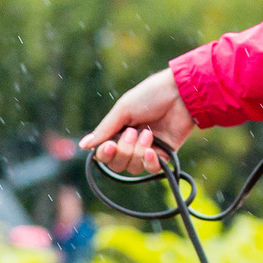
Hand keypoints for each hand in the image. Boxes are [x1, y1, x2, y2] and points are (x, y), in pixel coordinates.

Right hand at [79, 68, 193, 176]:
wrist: (179, 93)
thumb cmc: (150, 96)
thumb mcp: (123, 110)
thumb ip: (104, 130)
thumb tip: (83, 145)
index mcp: (118, 131)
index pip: (104, 154)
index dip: (105, 154)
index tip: (110, 145)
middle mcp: (131, 143)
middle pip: (117, 164)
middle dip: (124, 151)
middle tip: (133, 131)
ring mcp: (147, 150)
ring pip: (133, 168)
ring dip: (138, 152)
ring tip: (148, 133)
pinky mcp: (164, 155)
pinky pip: (151, 169)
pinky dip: (149, 161)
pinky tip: (152, 149)